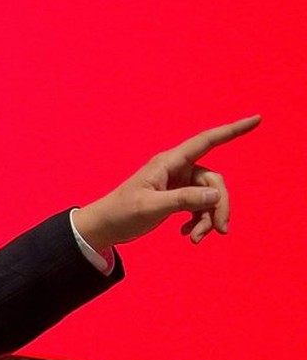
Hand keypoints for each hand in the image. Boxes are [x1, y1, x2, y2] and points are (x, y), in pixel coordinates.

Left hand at [73, 115, 259, 252]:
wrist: (104, 227)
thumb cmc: (121, 213)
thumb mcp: (152, 207)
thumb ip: (184, 200)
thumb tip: (216, 195)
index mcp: (169, 163)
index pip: (206, 141)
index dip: (232, 130)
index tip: (256, 119)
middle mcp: (176, 169)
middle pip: (213, 181)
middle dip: (220, 205)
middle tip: (219, 231)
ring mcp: (178, 183)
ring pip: (208, 197)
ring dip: (208, 218)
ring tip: (196, 240)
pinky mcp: (176, 198)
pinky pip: (199, 206)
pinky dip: (199, 221)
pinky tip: (188, 235)